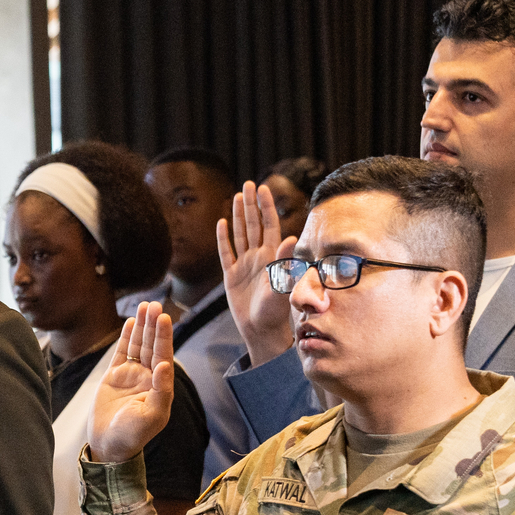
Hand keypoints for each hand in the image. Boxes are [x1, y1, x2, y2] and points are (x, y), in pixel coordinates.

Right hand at [88, 302, 175, 463]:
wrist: (109, 445)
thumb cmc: (132, 435)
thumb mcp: (151, 416)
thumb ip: (160, 390)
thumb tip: (165, 365)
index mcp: (160, 387)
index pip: (164, 356)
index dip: (164, 337)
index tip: (164, 318)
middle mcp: (148, 378)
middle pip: (152, 346)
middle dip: (154, 326)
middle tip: (155, 304)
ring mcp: (131, 376)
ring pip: (138, 346)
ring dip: (142, 327)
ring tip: (145, 306)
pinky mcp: (114, 377)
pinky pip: (122, 353)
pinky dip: (126, 337)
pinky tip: (131, 323)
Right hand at [217, 181, 296, 366]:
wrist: (261, 329)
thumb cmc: (276, 311)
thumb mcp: (282, 285)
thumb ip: (285, 261)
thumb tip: (292, 237)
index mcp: (272, 256)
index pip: (269, 224)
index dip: (266, 206)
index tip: (263, 188)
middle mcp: (259, 256)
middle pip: (253, 224)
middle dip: (251, 204)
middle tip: (249, 184)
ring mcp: (245, 265)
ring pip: (240, 234)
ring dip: (238, 216)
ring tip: (237, 197)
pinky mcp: (231, 275)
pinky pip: (226, 252)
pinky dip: (223, 238)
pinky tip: (221, 224)